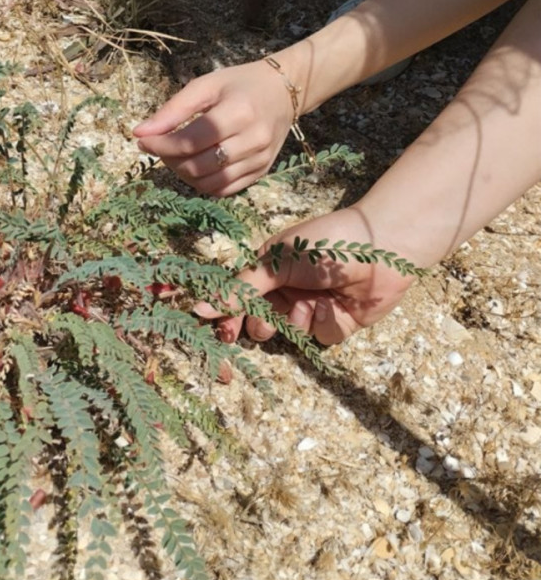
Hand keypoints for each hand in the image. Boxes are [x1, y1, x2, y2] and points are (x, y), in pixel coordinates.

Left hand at [132, 60, 293, 196]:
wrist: (284, 91)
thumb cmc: (240, 84)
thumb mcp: (205, 86)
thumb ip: (173, 110)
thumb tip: (140, 132)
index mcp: (238, 112)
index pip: (190, 141)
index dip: (161, 145)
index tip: (143, 140)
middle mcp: (253, 139)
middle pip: (198, 166)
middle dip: (169, 160)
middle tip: (159, 147)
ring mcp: (260, 159)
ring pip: (210, 183)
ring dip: (183, 175)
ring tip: (175, 157)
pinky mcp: (262, 172)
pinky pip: (225, 190)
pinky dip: (203, 184)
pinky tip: (194, 167)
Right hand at [194, 207, 417, 345]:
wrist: (379, 246)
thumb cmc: (324, 243)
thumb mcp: (276, 263)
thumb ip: (240, 289)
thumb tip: (199, 308)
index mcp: (267, 272)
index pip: (239, 299)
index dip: (229, 317)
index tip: (223, 332)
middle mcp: (286, 291)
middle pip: (260, 322)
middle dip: (261, 325)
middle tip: (267, 322)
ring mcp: (311, 308)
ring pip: (289, 333)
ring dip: (295, 322)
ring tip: (308, 304)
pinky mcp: (337, 323)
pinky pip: (320, 337)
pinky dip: (323, 324)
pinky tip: (332, 306)